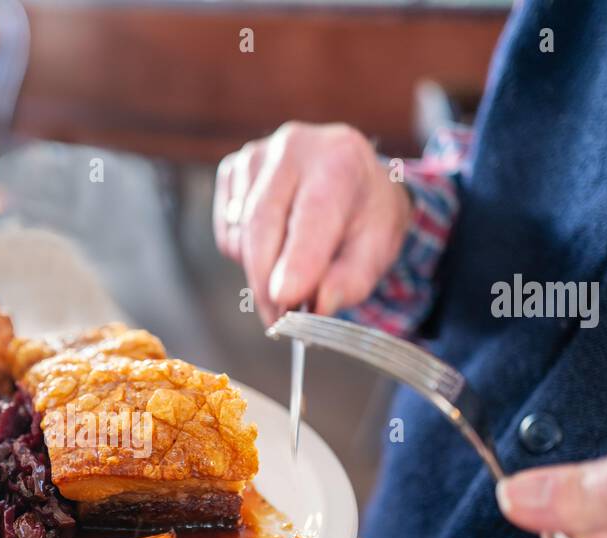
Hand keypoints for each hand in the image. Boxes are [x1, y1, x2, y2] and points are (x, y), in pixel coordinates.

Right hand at [213, 122, 412, 323]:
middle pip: (262, 225)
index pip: (312, 215)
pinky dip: (246, 255)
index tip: (285, 299)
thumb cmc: (364, 216)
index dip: (296, 261)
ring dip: (260, 272)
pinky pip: (228, 234)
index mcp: (340, 159)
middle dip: (266, 284)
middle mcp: (293, 147)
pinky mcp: (232, 170)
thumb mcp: (378, 249)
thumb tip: (318, 306)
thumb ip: (351, 280)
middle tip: (279, 322)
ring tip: (291, 272)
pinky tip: (274, 245)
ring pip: (241, 236)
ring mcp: (256, 156)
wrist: (352, 178)